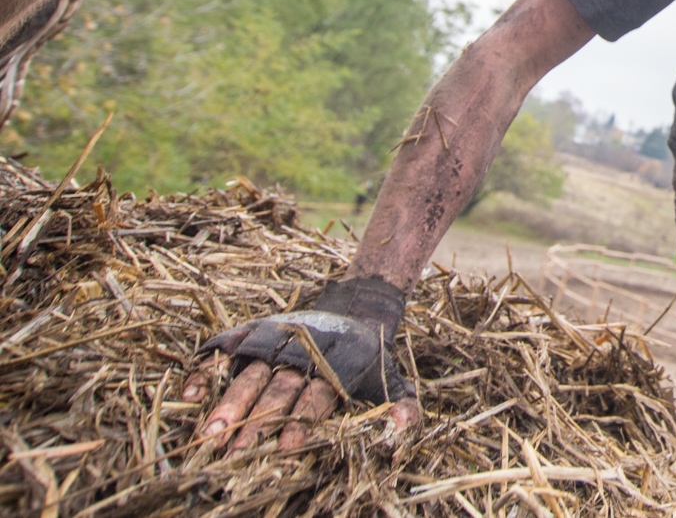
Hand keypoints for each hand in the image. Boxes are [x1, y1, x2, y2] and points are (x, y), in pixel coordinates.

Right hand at [182, 277, 419, 452]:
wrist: (356, 308)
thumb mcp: (391, 378)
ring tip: (209, 434)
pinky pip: (226, 350)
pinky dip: (206, 370)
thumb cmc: (369, 359)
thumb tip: (404, 426)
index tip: (287, 445)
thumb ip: (401, 404)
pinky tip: (188, 396)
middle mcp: (303, 354)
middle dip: (256, 420)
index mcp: (336, 368)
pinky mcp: (256, 332)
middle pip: (278, 390)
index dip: (302, 420)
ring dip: (229, 403)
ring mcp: (276, 341)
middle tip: (234, 450)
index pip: (316, 396)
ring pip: (250, 373)